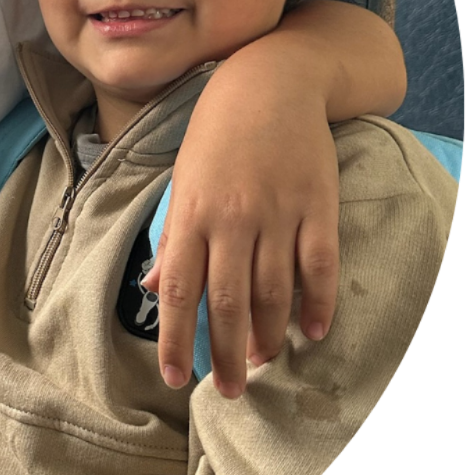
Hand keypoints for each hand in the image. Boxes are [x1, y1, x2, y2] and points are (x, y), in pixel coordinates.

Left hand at [143, 63, 339, 399]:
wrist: (270, 83)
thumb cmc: (215, 136)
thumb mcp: (182, 182)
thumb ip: (173, 239)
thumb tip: (154, 290)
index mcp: (192, 215)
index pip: (180, 291)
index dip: (176, 340)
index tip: (174, 379)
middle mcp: (233, 219)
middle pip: (228, 302)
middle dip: (225, 354)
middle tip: (229, 392)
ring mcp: (279, 213)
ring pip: (274, 291)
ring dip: (267, 335)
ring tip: (261, 363)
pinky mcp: (318, 205)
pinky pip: (320, 265)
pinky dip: (317, 303)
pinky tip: (312, 332)